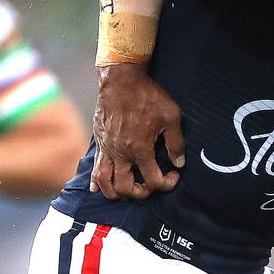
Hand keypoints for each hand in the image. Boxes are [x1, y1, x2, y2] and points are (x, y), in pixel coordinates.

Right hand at [91, 63, 183, 199]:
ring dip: (116, 193)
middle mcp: (121, 154)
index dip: (166, 184)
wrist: (121, 80)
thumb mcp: (171, 117)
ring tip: (129, 190)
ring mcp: (107, 149)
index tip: (173, 175)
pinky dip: (96, 182)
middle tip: (151, 185)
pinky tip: (97, 187)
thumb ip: (176, 142)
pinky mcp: (99, 142)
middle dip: (141, 193)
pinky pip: (94, 168)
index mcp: (140, 150)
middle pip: (125, 188)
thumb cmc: (148, 97)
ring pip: (105, 183)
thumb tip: (179, 162)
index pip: (153, 181)